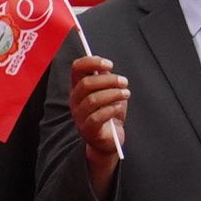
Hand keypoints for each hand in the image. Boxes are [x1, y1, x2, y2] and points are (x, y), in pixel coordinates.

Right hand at [68, 50, 132, 167]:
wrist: (110, 138)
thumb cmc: (109, 112)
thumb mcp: (109, 91)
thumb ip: (106, 78)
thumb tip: (106, 67)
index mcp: (78, 87)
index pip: (76, 68)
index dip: (91, 62)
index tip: (109, 64)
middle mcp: (75, 100)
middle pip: (86, 83)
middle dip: (108, 80)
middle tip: (124, 81)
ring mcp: (79, 116)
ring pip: (93, 99)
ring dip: (113, 94)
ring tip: (126, 93)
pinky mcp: (87, 129)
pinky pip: (98, 116)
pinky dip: (112, 110)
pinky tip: (119, 108)